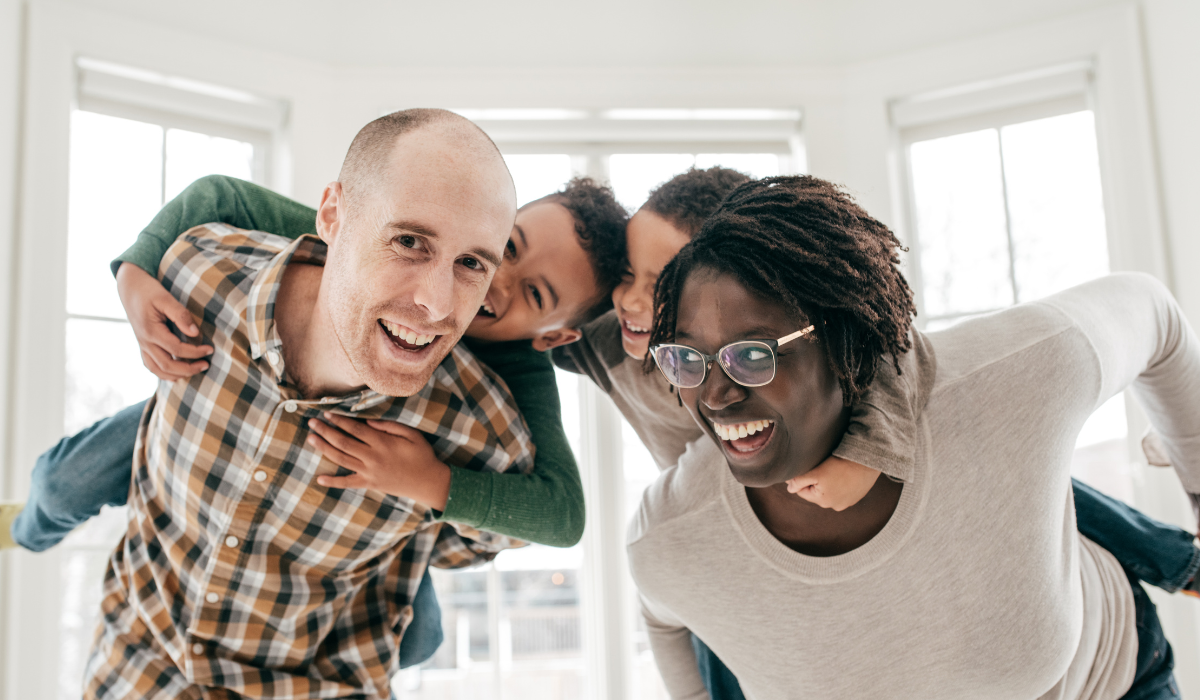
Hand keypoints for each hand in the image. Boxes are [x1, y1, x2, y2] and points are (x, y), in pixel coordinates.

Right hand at [116, 262, 212, 380]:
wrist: (130, 288)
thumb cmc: (149, 291)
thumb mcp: (165, 298)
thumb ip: (180, 315)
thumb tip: (195, 333)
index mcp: (150, 331)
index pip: (176, 349)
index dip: (195, 352)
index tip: (210, 350)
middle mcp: (144, 342)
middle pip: (167, 365)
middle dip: (188, 369)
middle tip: (206, 365)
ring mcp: (142, 345)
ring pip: (157, 369)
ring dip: (177, 374)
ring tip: (195, 371)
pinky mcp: (142, 345)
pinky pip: (151, 366)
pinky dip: (164, 374)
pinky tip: (177, 375)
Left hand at [308, 412, 450, 509]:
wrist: (428, 482)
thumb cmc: (422, 455)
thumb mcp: (412, 435)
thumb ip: (391, 426)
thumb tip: (369, 422)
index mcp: (383, 443)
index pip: (355, 429)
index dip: (340, 420)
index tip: (327, 413)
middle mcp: (373, 458)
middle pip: (343, 442)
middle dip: (326, 431)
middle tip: (312, 422)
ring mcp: (369, 472)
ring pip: (341, 459)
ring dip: (324, 449)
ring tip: (311, 439)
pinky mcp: (369, 484)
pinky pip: (348, 483)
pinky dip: (333, 481)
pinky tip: (319, 478)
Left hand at [784, 456, 881, 510]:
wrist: (867, 460)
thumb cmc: (840, 465)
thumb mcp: (816, 472)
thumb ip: (799, 481)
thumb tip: (789, 489)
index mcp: (823, 502)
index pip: (803, 491)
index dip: (800, 479)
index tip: (804, 468)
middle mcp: (835, 506)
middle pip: (816, 493)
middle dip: (814, 481)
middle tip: (819, 467)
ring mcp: (847, 502)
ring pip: (829, 492)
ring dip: (827, 483)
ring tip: (832, 469)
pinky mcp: (856, 496)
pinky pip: (842, 491)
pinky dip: (839, 483)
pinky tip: (842, 473)